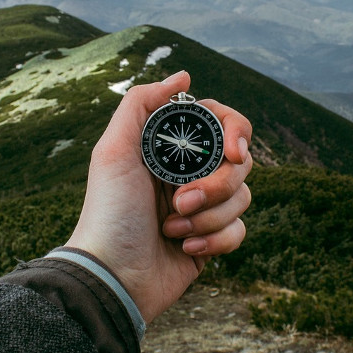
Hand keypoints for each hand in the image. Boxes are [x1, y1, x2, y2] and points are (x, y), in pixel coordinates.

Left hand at [65, 70, 252, 322]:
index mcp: (170, 148)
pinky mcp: (211, 240)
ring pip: (243, 197)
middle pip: (240, 162)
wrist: (112, 276)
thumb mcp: (113, 150)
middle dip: (215, 185)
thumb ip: (142, 103)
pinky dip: (215, 240)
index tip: (233, 152)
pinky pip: (240, 231)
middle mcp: (189, 173)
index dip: (235, 133)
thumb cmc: (109, 212)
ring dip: (208, 217)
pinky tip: (185, 249)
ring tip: (172, 229)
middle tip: (181, 201)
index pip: (222, 124)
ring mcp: (202, 207)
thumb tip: (184, 76)